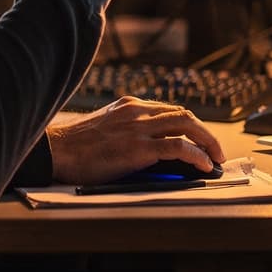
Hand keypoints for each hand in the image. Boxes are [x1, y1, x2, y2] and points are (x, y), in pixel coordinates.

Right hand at [45, 96, 225, 184]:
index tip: (199, 139)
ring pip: (187, 125)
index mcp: (129, 106)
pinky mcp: (138, 148)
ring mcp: (139, 128)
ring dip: (208, 142)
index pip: (170, 111)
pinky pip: (178, 147)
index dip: (190, 126)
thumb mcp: (105, 128)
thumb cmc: (75, 147)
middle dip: (206, 133)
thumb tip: (150, 150)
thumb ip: (128, 131)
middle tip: (215, 150)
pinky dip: (197, 155)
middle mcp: (137, 112)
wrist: (55, 151)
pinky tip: (204, 165)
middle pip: (184, 115)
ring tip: (216, 159)